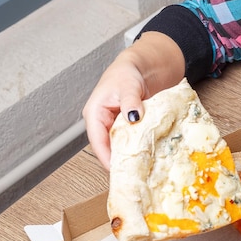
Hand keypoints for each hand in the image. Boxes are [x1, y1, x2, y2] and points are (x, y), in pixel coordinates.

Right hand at [82, 54, 147, 169]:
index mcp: (95, 113)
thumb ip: (130, 101)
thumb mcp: (128, 85)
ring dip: (128, 155)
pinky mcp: (126, 128)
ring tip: (139, 168)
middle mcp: (102, 122)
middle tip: (131, 173)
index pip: (97, 140)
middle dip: (118, 160)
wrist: (140, 67)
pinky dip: (136, 148)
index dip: (106, 157)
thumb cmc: (127, 72)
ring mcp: (114, 126)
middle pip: (107, 147)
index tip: (117, 169)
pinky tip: (146, 155)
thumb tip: (133, 116)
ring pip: (118, 146)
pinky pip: (129, 141)